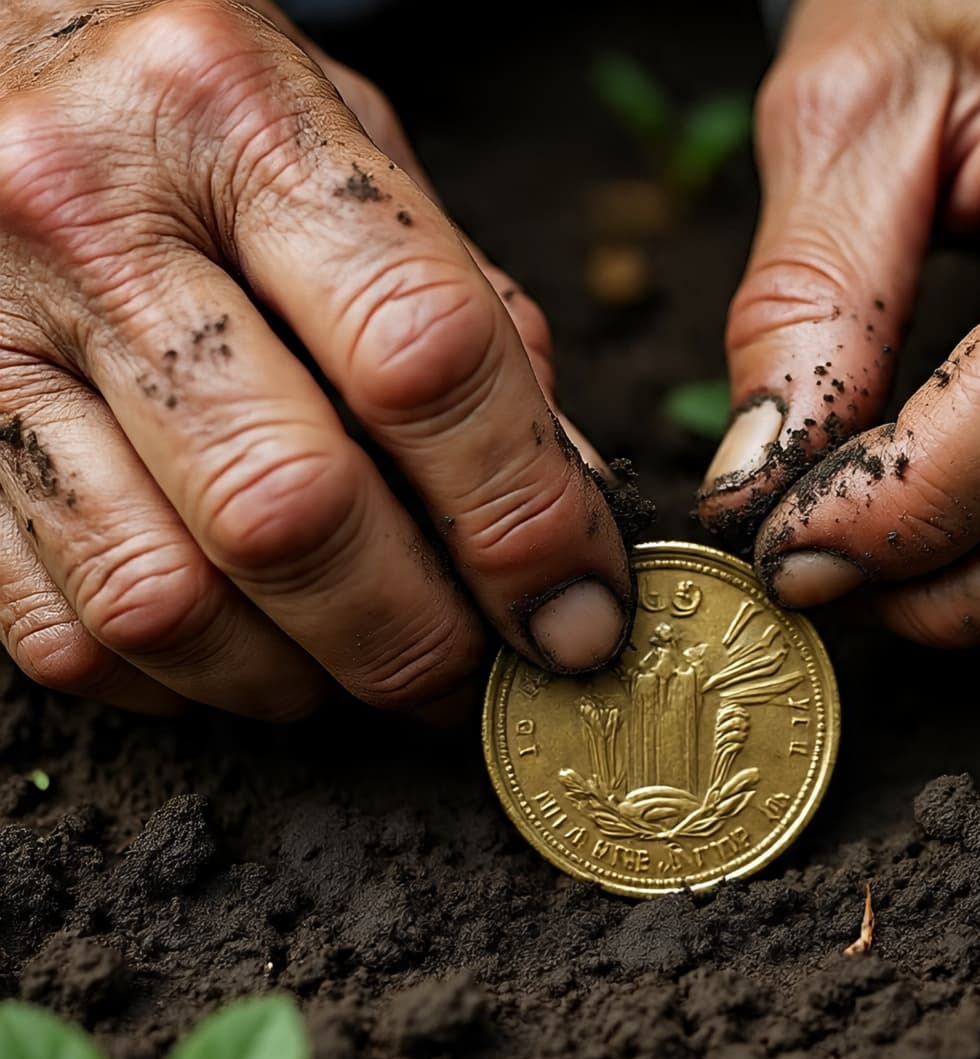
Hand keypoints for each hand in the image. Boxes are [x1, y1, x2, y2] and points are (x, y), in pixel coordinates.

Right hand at [0, 0, 630, 718]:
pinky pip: (61, 629)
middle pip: (293, 510)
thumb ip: (468, 321)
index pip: (421, 358)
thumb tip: (567, 518)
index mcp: (239, 120)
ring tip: (360, 670)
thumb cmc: (207, 115)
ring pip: (165, 599)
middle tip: (475, 675)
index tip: (579, 620)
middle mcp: (91, 217)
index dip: (523, 522)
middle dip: (416, 639)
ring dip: (298, 682)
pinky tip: (244, 653)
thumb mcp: (356, 155)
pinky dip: (180, 683)